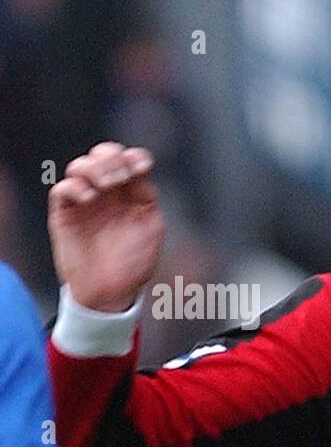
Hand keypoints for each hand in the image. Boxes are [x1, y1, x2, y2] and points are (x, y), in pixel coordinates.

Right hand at [48, 142, 162, 311]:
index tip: (140, 167)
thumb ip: (147, 199)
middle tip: (119, 178)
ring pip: (81, 166)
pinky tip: (88, 197)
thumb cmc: (133, 262)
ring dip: (93, 168)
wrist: (111, 290)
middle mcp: (109, 192)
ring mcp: (86, 200)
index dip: (135, 158)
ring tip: (103, 185)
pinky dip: (75, 186)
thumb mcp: (151, 228)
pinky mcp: (66, 212)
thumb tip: (139, 175)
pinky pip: (63, 188)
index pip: (131, 161)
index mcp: (132, 193)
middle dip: (112, 159)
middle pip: (105, 155)